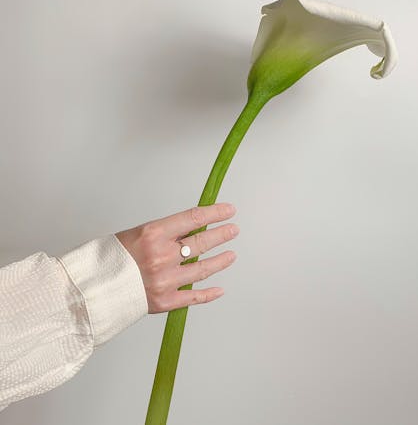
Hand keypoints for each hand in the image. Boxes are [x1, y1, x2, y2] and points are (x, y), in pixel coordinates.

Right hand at [115, 202, 238, 313]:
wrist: (88, 289)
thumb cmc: (109, 258)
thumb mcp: (136, 234)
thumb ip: (164, 234)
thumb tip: (190, 230)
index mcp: (153, 234)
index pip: (193, 219)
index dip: (215, 213)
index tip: (227, 210)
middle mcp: (162, 256)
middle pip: (201, 243)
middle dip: (221, 235)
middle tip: (233, 230)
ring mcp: (165, 280)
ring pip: (203, 269)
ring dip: (220, 260)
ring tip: (231, 254)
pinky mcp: (164, 302)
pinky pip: (193, 297)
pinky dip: (209, 294)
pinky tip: (220, 289)